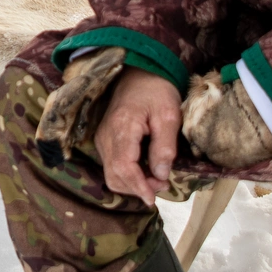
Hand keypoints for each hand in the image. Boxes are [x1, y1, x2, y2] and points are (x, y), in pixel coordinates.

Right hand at [95, 69, 181, 206]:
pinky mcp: (104, 139)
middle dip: (137, 188)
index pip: (123, 167)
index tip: (154, 198)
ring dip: (132, 184)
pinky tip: (145, 170)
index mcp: (122, 128)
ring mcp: (102, 137)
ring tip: (156, 179)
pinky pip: (111, 165)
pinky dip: (126, 175)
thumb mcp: (169, 116)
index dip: (138, 187)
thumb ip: (164, 147)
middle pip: (113, 175)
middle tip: (162, 184)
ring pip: (110, 174)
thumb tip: (160, 175)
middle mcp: (106, 135)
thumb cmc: (157, 91)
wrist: (139, 73)